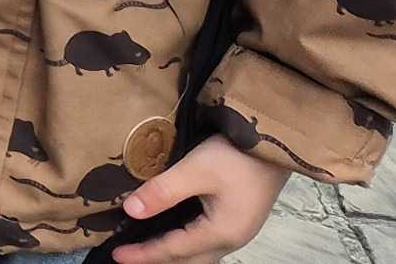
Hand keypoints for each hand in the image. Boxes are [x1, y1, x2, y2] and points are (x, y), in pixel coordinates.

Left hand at [114, 137, 288, 263]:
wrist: (278, 143)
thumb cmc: (237, 156)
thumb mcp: (195, 170)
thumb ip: (162, 192)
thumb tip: (131, 211)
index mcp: (221, 233)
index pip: (174, 250)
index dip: (144, 254)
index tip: (118, 256)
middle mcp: (232, 239)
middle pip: (189, 260)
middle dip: (158, 259)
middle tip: (129, 256)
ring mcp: (238, 230)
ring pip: (200, 254)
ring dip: (174, 254)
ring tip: (148, 248)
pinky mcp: (239, 219)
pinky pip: (208, 242)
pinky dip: (187, 244)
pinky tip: (174, 233)